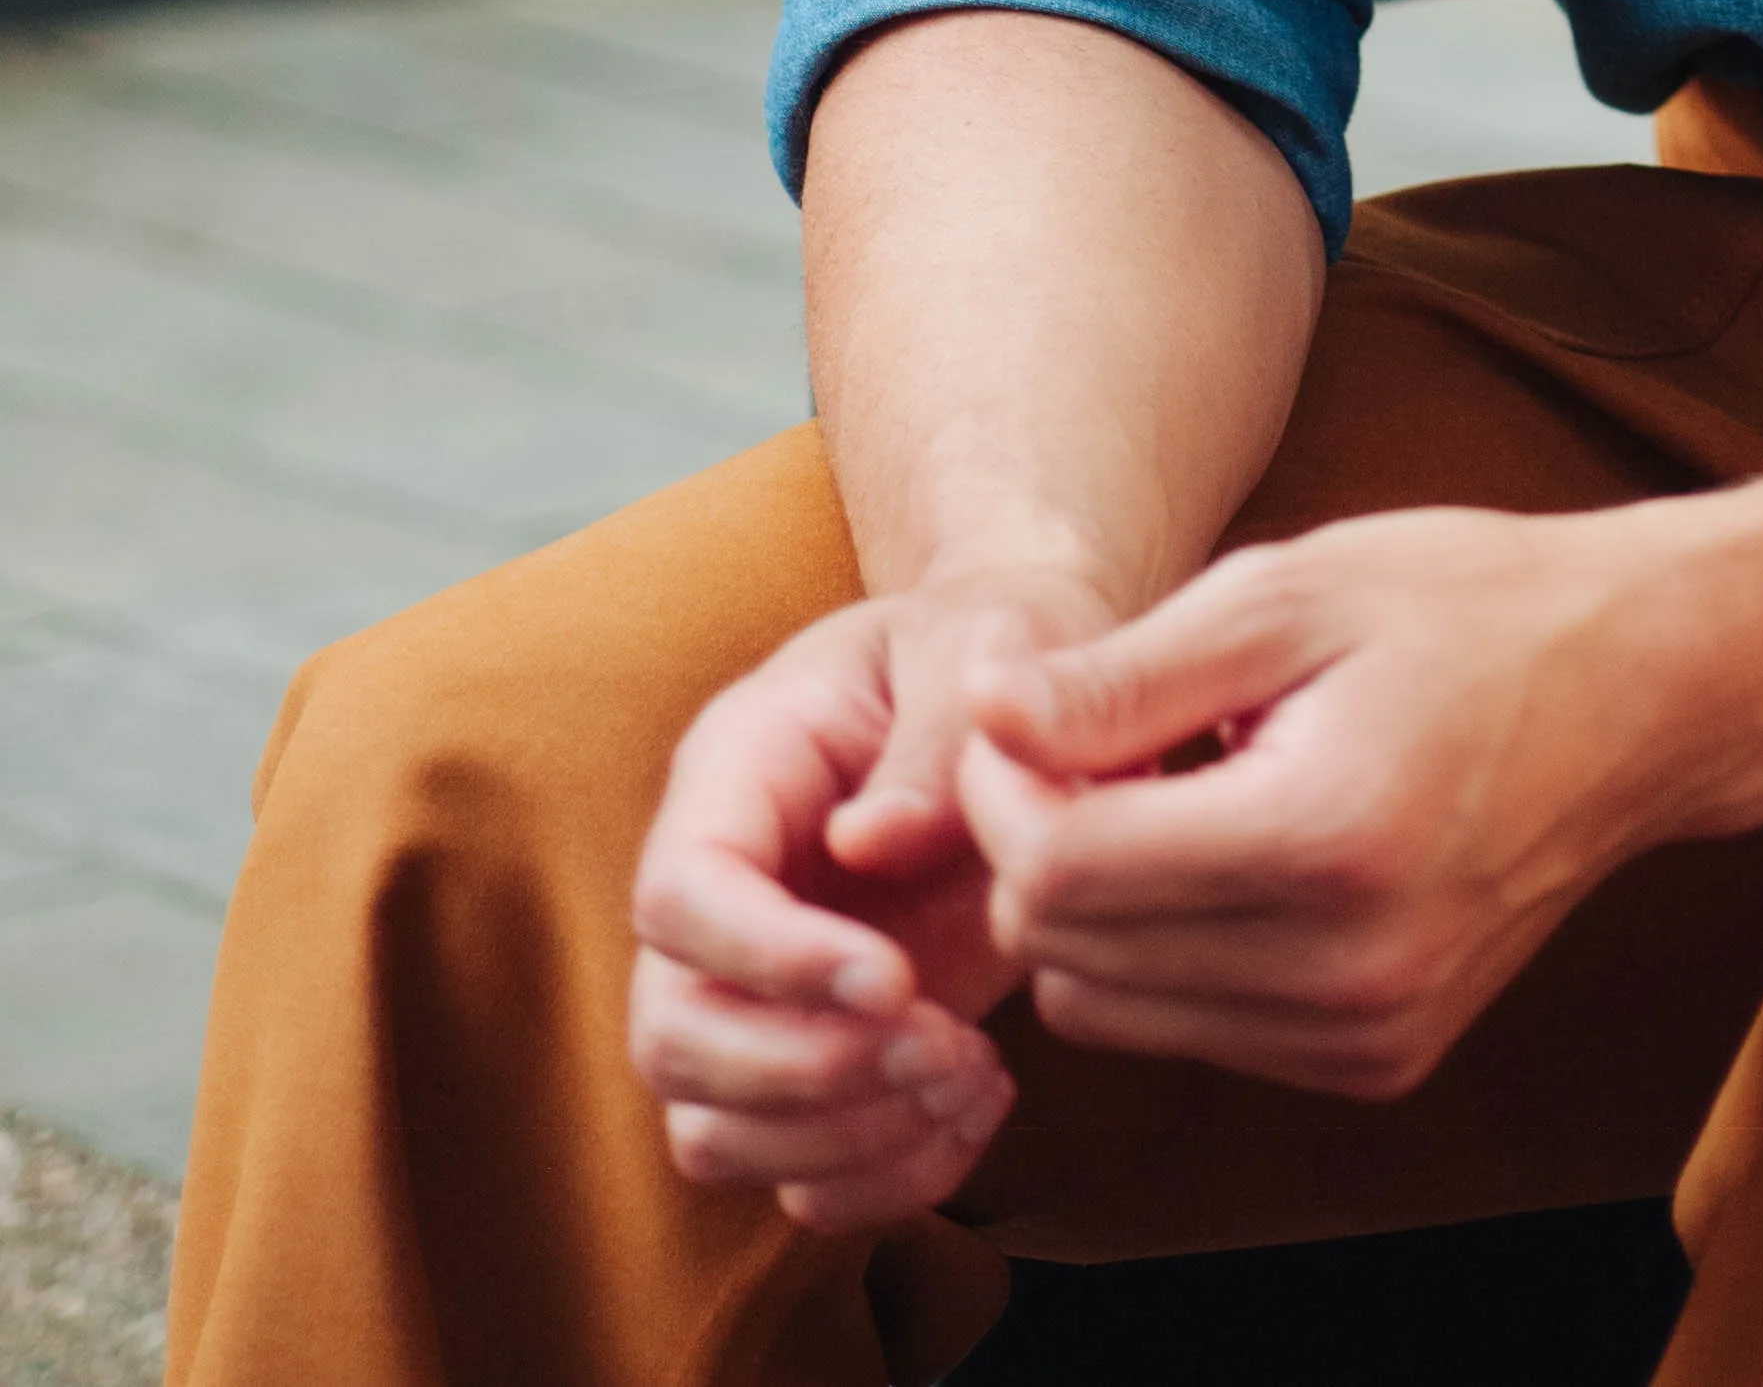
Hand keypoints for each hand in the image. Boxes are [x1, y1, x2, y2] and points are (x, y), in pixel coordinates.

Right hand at [627, 563, 1118, 1229]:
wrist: (1034, 701)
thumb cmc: (998, 651)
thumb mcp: (986, 643)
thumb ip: (937, 733)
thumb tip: (872, 845)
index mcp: (737, 772)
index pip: (683, 895)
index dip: (771, 960)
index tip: (898, 979)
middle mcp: (722, 895)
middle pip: (671, 1034)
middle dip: (806, 1070)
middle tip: (943, 1043)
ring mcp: (756, 991)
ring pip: (712, 1128)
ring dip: (844, 1137)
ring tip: (972, 1073)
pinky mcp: (816, 1059)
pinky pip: (792, 1175)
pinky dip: (881, 1177)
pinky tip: (975, 1109)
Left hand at [957, 503, 1695, 1099]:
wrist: (1645, 690)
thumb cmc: (1467, 610)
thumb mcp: (1288, 593)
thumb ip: (1125, 675)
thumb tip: (979, 717)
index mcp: (1325, 840)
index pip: (1059, 875)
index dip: (1000, 790)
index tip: (1027, 712)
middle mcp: (1348, 972)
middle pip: (1068, 958)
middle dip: (1043, 843)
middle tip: (1100, 736)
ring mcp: (1369, 1034)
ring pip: (1114, 1012)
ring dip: (1100, 906)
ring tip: (1178, 786)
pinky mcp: (1380, 1061)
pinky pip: (1194, 1030)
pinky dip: (1173, 949)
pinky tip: (1236, 846)